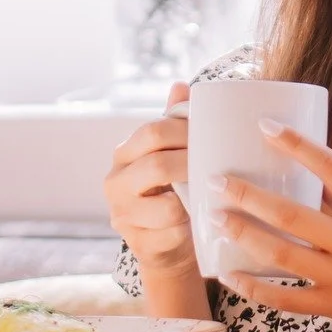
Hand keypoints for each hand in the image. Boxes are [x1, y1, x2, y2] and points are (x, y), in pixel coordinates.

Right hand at [103, 83, 197, 277]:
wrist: (167, 244)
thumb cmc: (172, 191)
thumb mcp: (172, 155)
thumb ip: (174, 123)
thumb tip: (180, 86)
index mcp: (124, 154)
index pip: (152, 132)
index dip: (184, 131)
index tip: (211, 135)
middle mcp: (115, 183)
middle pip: (157, 165)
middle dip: (192, 164)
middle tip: (216, 166)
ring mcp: (123, 215)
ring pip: (168, 206)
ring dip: (194, 201)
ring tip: (209, 196)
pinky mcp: (138, 244)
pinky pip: (174, 233)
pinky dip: (193, 228)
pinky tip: (200, 223)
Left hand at [212, 120, 331, 331]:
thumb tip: (318, 180)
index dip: (299, 146)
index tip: (267, 127)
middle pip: (294, 216)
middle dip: (250, 196)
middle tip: (219, 181)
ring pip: (282, 256)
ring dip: (244, 235)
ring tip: (216, 219)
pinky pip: (285, 299)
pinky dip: (254, 287)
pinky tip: (231, 273)